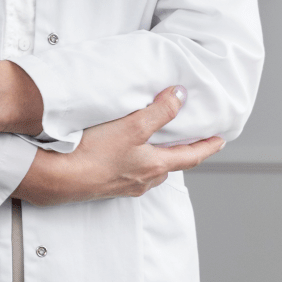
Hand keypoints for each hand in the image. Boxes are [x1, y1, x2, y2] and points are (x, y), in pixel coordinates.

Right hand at [13, 86, 224, 206]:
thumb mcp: (133, 126)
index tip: (221, 140)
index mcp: (155, 166)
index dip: (207, 146)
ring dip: (158, 156)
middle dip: (182, 152)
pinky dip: (137, 160)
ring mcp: (125, 185)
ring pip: (151, 169)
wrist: (60, 176)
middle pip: (171, 164)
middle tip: (190, 140)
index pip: (191, 156)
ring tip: (158, 142)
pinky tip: (126, 152)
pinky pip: (131, 171)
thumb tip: (180, 97)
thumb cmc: (95, 152)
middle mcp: (144, 180)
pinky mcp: (107, 184)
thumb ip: (159, 112)